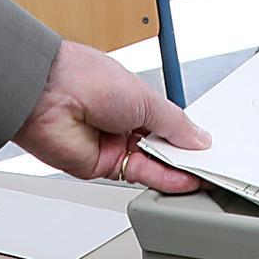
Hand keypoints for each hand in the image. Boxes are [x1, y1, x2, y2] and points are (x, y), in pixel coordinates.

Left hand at [12, 38, 207, 193]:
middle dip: (185, 155)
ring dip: (178, 170)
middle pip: (162, 147)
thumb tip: (198, 138)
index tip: (207, 148)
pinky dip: (163, 179)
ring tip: (204, 172)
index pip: (167, 123)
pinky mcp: (102, 166)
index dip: (187, 137)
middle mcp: (122, 123)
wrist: (48, 94)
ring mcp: (112, 145)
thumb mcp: (145, 97)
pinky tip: (184, 180)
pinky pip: (139, 175)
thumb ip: (175, 123)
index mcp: (132, 99)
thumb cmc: (87, 79)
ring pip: (153, 164)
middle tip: (211, 164)